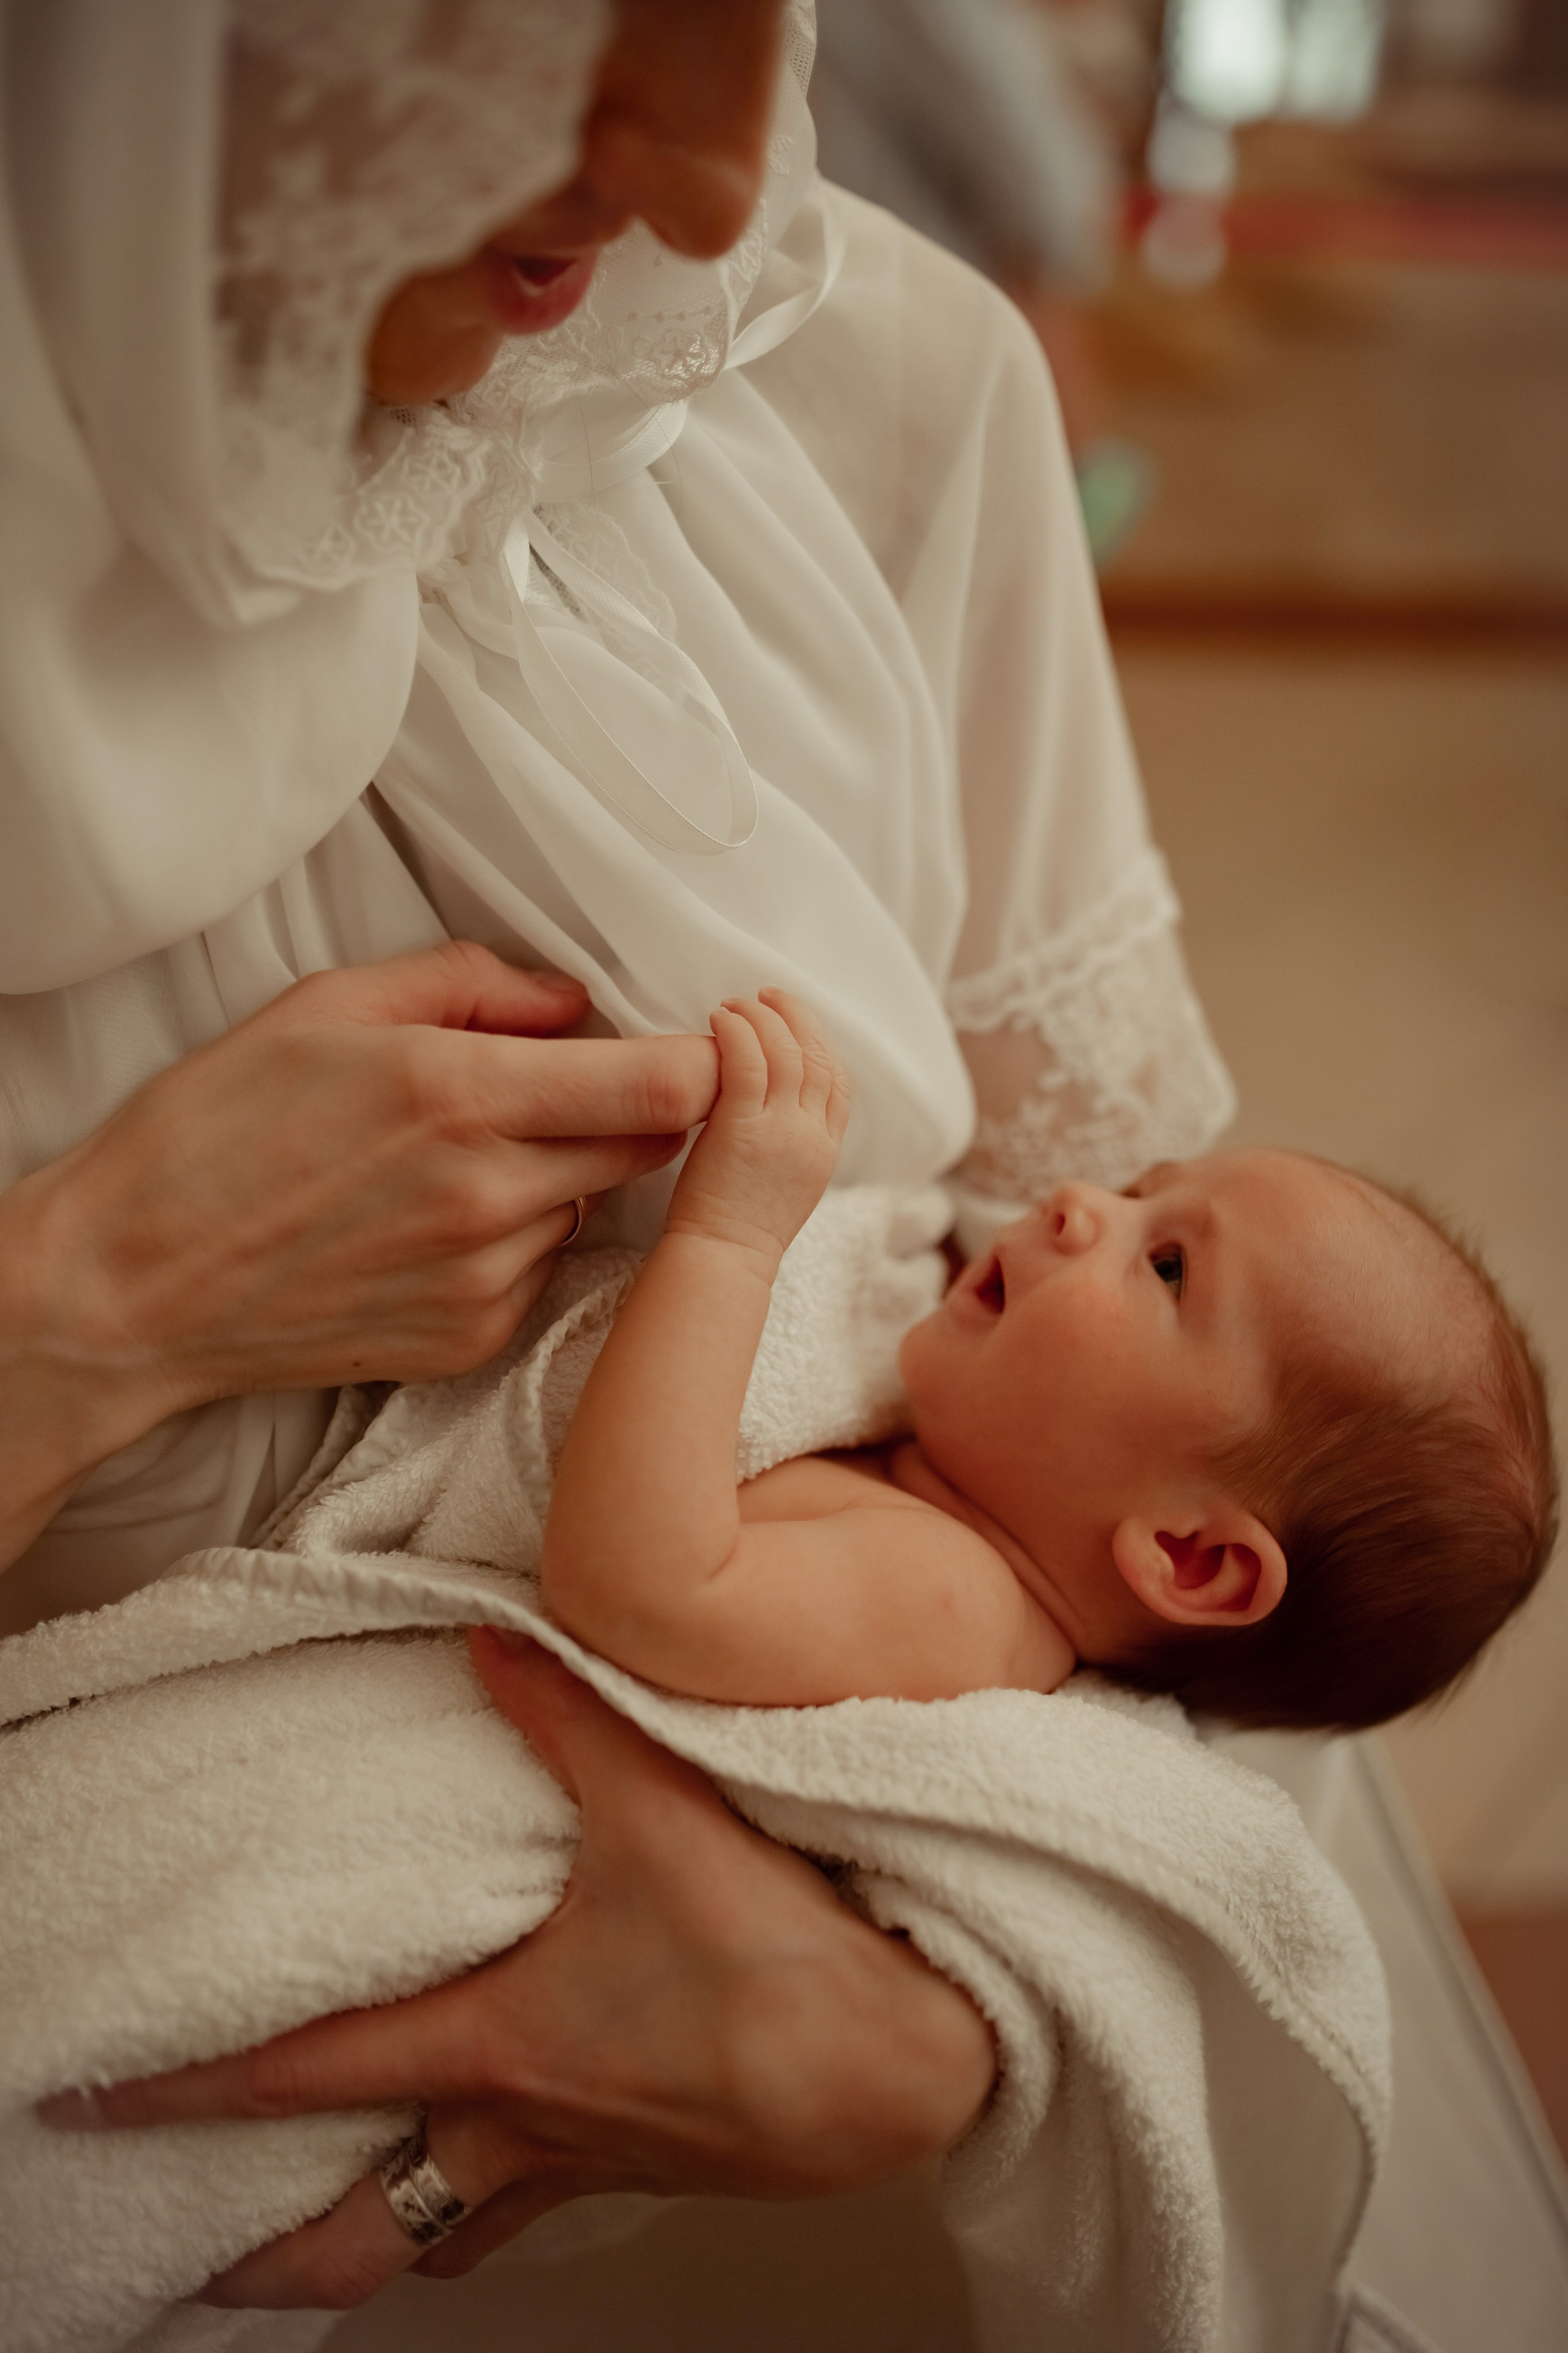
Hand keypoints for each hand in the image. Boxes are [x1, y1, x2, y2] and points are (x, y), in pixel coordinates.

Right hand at [0, 943, 717, 1566]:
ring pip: (594, 1207)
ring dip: (568, 1174)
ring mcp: (487, 1277)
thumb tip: (571, 1000)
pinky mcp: (473, 1337)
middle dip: (641, 1108)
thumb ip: (468, 983)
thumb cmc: (214, 1130)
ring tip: (464, 1158)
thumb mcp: (326, 1007)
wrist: (133, 1285)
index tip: (691, 1040)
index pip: (665, 1087)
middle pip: (655, 1148)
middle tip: (571, 1083)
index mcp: (462, 1095)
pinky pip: (543, 1269)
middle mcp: (491, 1195)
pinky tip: (436, 1222)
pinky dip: (520, 1237)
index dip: (702, 1060)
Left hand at [40, 1633, 994, 2309]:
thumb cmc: (787, 1964)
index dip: (189, 2093)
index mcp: (501, 2048)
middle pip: (362, 2231)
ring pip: (454, 2235)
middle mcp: (529, 2126)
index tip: (102, 2107)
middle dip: (272, 2256)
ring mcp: (593, 2162)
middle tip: (203, 2259)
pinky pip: (546, 2204)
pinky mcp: (658, 2167)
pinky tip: (516, 2151)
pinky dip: (498, 2197)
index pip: (309, 2078)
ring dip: (388, 2235)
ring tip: (345, 2220)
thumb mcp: (668, 1810)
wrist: (913, 2061)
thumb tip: (495, 1636)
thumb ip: (574, 1714)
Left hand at [666, 991, 848, 1274]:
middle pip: (819, 1058)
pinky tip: (720, 1020)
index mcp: (826, 1150)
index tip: (797, 1022)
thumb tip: (770, 1102)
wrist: (724, 1259)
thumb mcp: (787, 1182)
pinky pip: (748, 1062)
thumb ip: (789, 1141)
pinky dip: (737, 1033)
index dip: (821, 1044)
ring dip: (762, 1018)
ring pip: (786, 1053)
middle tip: (768, 994)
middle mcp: (813, 1136)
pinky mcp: (743, 1128)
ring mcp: (782, 1131)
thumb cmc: (740, 1229)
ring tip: (737, 1002)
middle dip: (796, 1018)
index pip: (839, 1083)